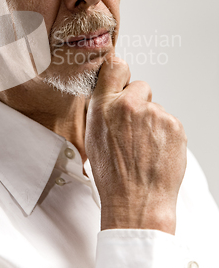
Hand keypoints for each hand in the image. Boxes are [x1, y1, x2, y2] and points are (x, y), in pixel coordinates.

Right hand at [85, 56, 186, 234]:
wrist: (137, 200)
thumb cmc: (112, 173)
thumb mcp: (93, 135)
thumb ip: (102, 107)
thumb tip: (111, 92)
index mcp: (105, 105)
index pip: (115, 67)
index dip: (119, 73)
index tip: (121, 80)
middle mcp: (130, 105)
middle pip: (140, 87)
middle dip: (137, 102)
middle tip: (132, 128)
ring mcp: (155, 114)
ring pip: (155, 108)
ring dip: (151, 121)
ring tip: (143, 146)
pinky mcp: (174, 125)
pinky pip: (168, 121)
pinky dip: (164, 133)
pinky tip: (154, 150)